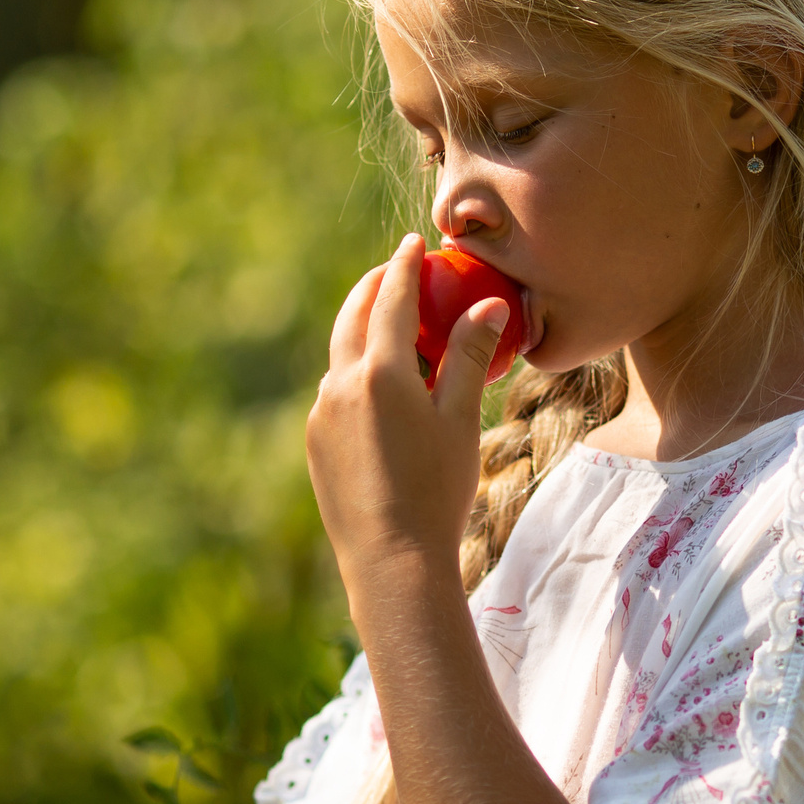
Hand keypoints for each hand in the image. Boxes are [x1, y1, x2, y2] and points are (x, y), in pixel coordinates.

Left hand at [306, 234, 511, 586]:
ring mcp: (321, 413)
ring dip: (361, 331)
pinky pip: (334, 392)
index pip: (391, 299)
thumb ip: (469, 357)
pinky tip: (377, 389)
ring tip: (388, 327)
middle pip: (353, 317)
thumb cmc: (437, 489)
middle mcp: (340, 384)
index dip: (404, 266)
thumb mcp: (461, 420)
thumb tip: (489, 304)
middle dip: (373, 287)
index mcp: (380, 372)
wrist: (391, 559)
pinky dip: (354, 373)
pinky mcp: (314, 441)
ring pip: (340, 355)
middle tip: (393, 271)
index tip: (414, 243)